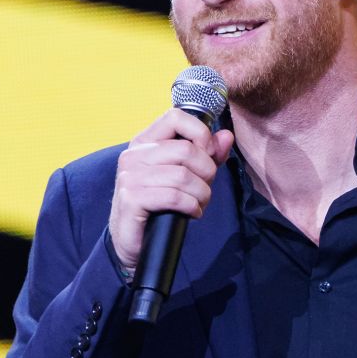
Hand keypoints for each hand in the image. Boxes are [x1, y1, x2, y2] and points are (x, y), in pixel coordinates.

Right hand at [109, 108, 234, 273]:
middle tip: (204, 188)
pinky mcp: (131, 199)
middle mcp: (133, 155)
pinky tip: (191, 213)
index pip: (175, 117)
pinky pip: (174, 197)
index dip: (200, 133)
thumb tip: (226, 135)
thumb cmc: (159, 204)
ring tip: (199, 203)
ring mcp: (130, 177)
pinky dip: (191, 207)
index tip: (208, 154)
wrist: (131, 240)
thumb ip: (206, 155)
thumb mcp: (185, 175)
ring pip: (183, 176)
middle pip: (186, 150)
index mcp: (144, 142)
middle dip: (207, 172)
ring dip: (201, 194)